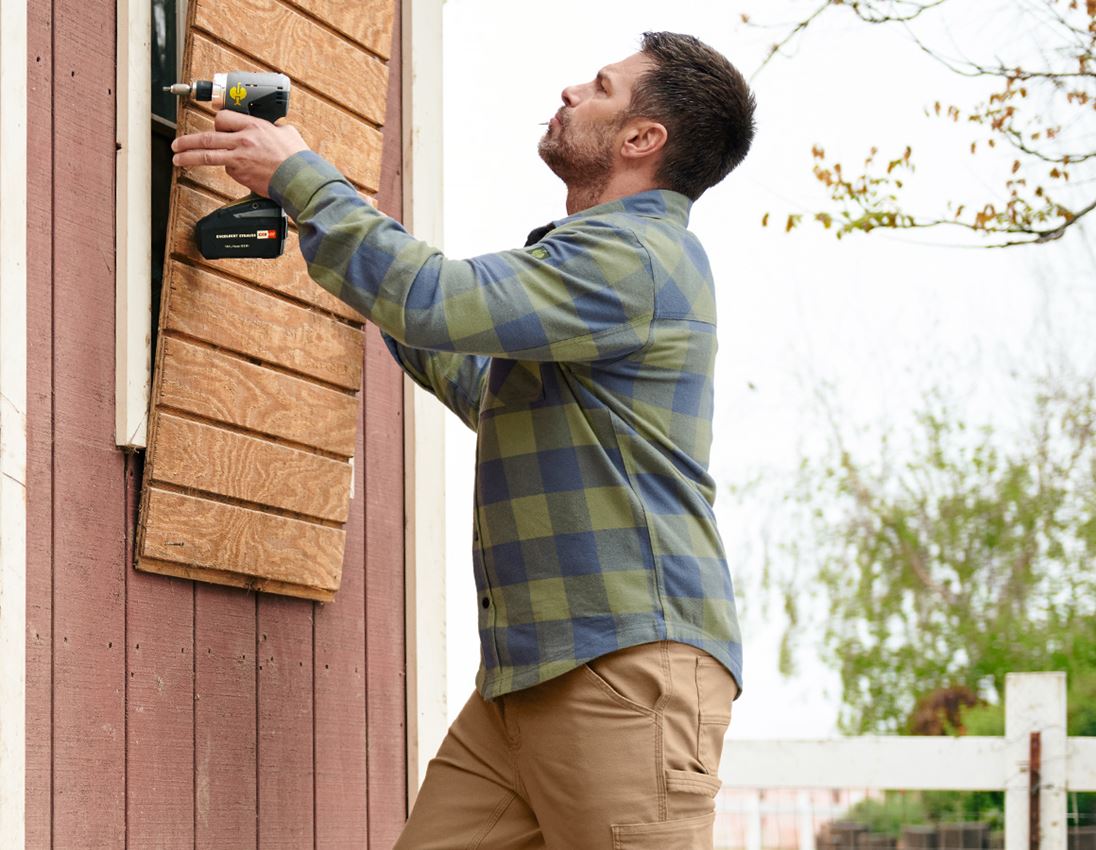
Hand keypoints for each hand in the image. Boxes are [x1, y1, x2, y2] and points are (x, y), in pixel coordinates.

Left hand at [171, 110, 309, 197]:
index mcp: (253, 126)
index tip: (213, 127)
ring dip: (189, 156)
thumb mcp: (286, 133)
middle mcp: (242, 140)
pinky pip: (228, 170)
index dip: (217, 123)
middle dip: (187, 141)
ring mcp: (239, 158)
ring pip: (207, 155)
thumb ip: (272, 129)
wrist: (299, 178)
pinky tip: (239, 173)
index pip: (222, 119)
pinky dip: (229, 170)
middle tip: (177, 144)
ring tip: (177, 158)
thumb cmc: (297, 158)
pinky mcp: (240, 175)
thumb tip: (270, 129)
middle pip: (207, 137)